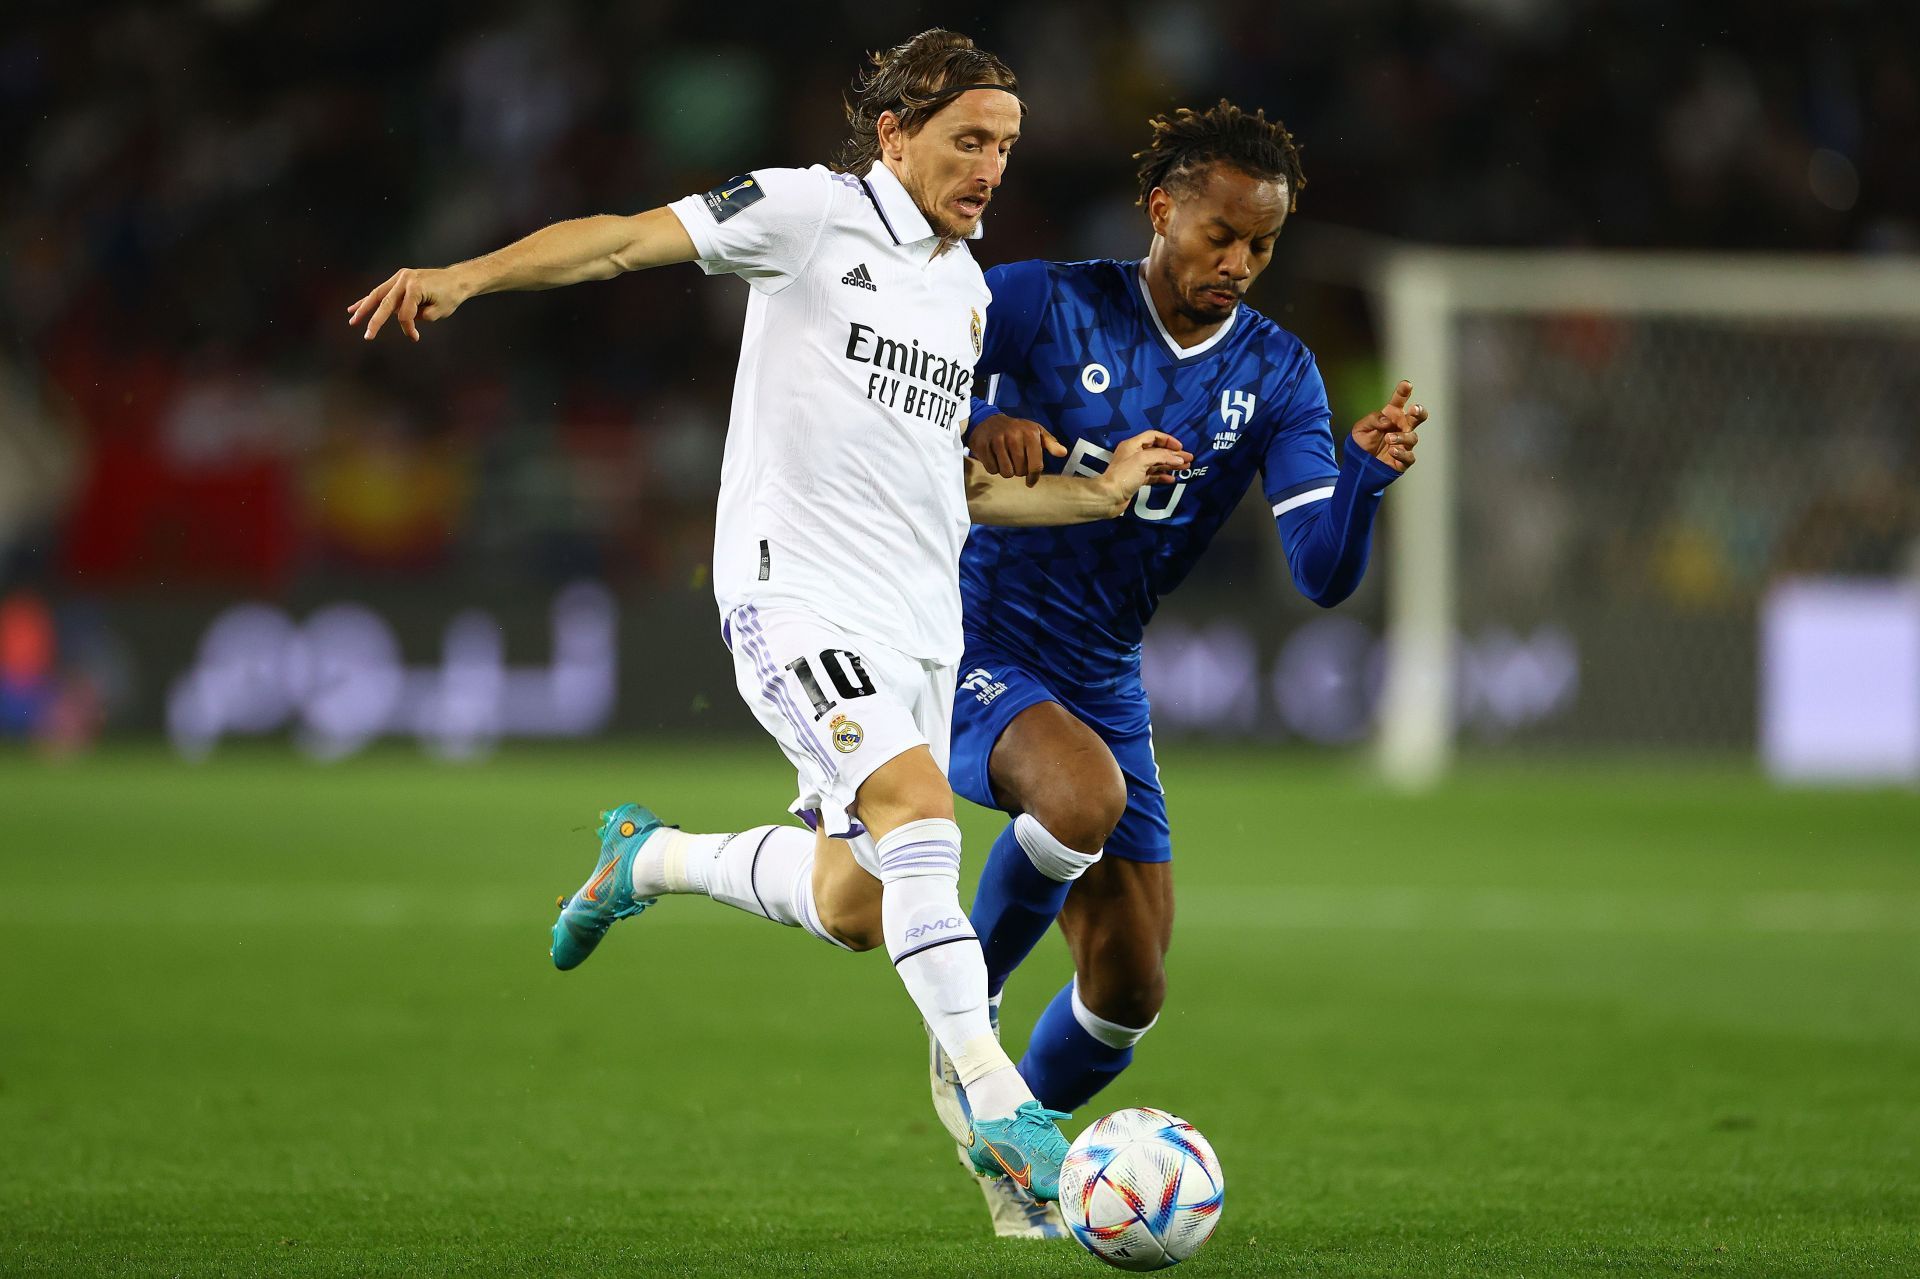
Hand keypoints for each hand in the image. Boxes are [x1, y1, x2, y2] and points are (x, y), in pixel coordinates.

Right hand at [346, 266, 470, 341]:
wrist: (456, 279)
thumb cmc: (451, 296)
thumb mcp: (438, 312)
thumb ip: (419, 317)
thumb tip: (402, 318)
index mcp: (416, 287)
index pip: (405, 314)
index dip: (408, 328)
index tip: (415, 337)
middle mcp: (405, 280)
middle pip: (386, 303)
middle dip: (375, 321)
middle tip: (368, 336)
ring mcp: (401, 277)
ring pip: (378, 295)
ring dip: (363, 308)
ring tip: (353, 320)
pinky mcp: (399, 278)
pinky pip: (381, 290)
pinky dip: (369, 299)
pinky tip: (355, 307)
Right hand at [969, 414, 1067, 484]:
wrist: (988, 421)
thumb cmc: (1016, 430)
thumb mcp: (1036, 432)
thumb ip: (1051, 443)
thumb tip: (1063, 452)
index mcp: (1030, 434)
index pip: (1035, 465)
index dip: (1033, 477)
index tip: (1031, 481)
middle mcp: (1014, 436)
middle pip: (1020, 471)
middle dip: (1018, 471)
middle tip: (1015, 462)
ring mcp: (997, 440)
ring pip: (1006, 473)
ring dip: (1006, 471)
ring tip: (1006, 461)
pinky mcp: (983, 446)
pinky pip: (992, 469)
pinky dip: (994, 468)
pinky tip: (995, 458)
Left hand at [1101, 430, 1192, 509]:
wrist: (1109, 497)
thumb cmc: (1124, 475)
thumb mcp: (1143, 460)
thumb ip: (1162, 456)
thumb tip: (1179, 459)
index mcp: (1133, 445)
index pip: (1153, 436)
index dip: (1168, 440)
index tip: (1180, 447)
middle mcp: (1134, 454)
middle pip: (1158, 451)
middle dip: (1174, 454)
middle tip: (1189, 458)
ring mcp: (1135, 468)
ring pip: (1156, 464)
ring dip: (1171, 465)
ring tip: (1185, 468)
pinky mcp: (1136, 481)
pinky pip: (1152, 476)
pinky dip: (1162, 476)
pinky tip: (1172, 479)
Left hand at [1349, 379, 1427, 472]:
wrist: (1358, 465)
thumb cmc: (1362, 442)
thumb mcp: (1360, 428)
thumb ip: (1373, 419)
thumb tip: (1387, 420)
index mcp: (1391, 416)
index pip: (1399, 401)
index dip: (1404, 392)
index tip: (1407, 384)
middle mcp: (1401, 428)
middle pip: (1417, 417)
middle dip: (1419, 412)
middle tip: (1415, 409)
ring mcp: (1404, 444)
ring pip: (1412, 437)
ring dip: (1402, 437)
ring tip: (1388, 438)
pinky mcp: (1403, 460)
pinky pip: (1409, 456)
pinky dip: (1402, 453)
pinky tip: (1392, 451)